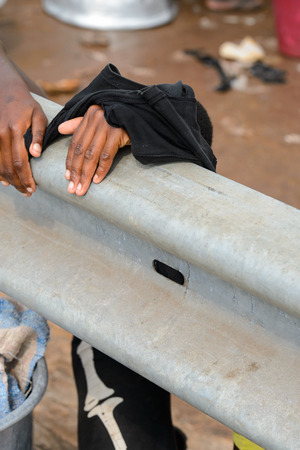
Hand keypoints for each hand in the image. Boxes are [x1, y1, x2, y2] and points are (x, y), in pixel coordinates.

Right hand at [0, 74, 47, 195]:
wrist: (3, 88)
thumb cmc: (25, 103)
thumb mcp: (38, 115)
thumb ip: (39, 135)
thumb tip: (36, 155)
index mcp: (14, 131)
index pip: (20, 162)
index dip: (26, 178)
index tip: (33, 189)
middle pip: (8, 167)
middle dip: (18, 183)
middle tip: (28, 193)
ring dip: (8, 180)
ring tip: (19, 189)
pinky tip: (4, 181)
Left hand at [58, 105, 129, 195]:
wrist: (143, 113)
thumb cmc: (120, 120)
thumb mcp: (99, 120)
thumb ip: (79, 124)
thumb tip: (60, 129)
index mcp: (89, 117)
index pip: (75, 142)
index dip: (70, 161)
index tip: (67, 177)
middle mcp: (95, 120)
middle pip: (81, 151)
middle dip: (75, 172)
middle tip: (72, 188)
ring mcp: (106, 126)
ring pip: (91, 155)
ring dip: (85, 174)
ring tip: (81, 189)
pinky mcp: (118, 133)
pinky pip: (106, 155)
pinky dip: (101, 169)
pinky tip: (96, 180)